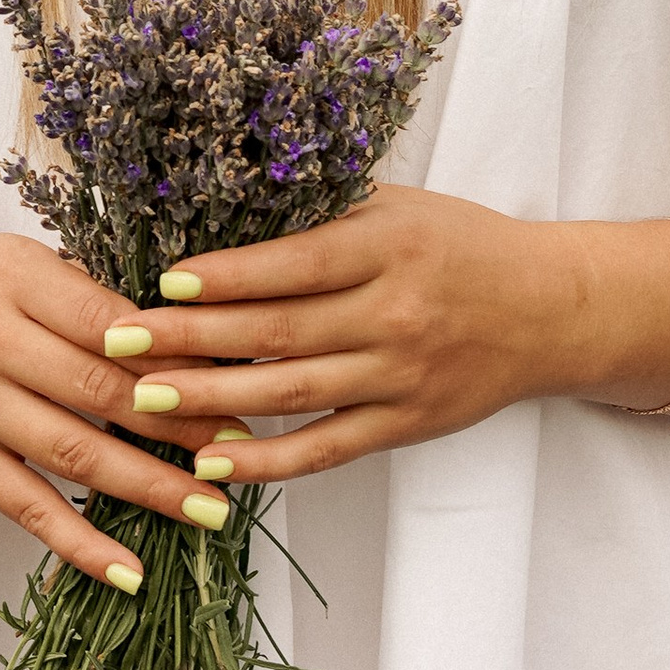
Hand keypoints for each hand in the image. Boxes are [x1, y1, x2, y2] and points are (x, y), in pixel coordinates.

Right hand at [0, 230, 244, 593]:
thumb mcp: (20, 261)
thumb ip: (88, 298)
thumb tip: (183, 347)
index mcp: (11, 279)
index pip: (108, 324)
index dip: (174, 358)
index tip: (234, 383)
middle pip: (97, 392)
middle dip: (178, 427)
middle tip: (240, 451)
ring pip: (71, 455)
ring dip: (148, 488)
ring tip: (209, 509)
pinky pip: (25, 506)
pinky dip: (78, 543)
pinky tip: (129, 570)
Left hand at [111, 188, 600, 481]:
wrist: (548, 310)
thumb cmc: (460, 245)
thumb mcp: (399, 208)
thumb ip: (323, 213)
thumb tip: (224, 207)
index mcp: (389, 246)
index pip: (295, 264)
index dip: (226, 276)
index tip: (163, 283)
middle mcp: (395, 311)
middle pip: (279, 330)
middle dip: (193, 338)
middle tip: (121, 341)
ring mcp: (401, 374)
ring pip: (293, 391)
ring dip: (212, 399)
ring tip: (143, 399)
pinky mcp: (406, 423)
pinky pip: (327, 446)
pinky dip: (269, 459)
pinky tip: (214, 462)